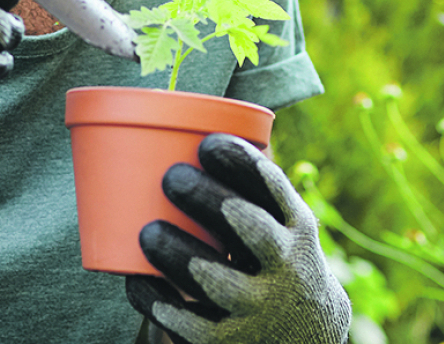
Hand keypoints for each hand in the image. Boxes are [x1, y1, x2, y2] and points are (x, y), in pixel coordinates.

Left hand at [127, 134, 351, 343]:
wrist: (307, 336)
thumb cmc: (275, 259)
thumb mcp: (283, 225)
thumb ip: (250, 188)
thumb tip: (191, 122)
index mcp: (297, 229)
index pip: (273, 188)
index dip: (240, 162)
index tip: (206, 143)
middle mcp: (285, 268)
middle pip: (248, 228)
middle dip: (208, 199)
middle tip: (172, 178)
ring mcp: (259, 308)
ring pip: (214, 277)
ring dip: (178, 252)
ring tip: (149, 232)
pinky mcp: (230, 341)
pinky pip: (188, 323)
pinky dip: (159, 300)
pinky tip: (137, 280)